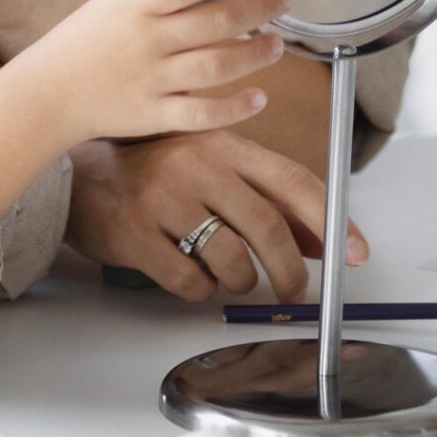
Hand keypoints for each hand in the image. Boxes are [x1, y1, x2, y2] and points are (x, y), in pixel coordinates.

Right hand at [9, 0, 288, 151]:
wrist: (48, 92)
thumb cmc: (87, 40)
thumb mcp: (119, 0)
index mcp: (137, 5)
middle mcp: (147, 40)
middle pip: (215, 22)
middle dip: (258, 7)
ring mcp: (152, 80)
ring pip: (215, 67)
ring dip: (254, 54)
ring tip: (277, 44)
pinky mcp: (154, 115)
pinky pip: (201, 114)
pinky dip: (234, 108)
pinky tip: (259, 97)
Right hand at [66, 129, 370, 301]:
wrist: (81, 175)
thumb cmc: (156, 172)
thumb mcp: (214, 170)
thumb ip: (266, 199)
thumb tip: (322, 240)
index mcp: (225, 145)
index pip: (293, 181)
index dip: (330, 222)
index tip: (355, 253)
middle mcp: (198, 165)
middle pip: (267, 227)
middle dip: (290, 271)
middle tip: (294, 291)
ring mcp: (164, 198)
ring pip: (231, 260)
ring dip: (242, 282)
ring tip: (232, 279)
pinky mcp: (135, 233)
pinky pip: (189, 281)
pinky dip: (200, 290)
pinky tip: (191, 276)